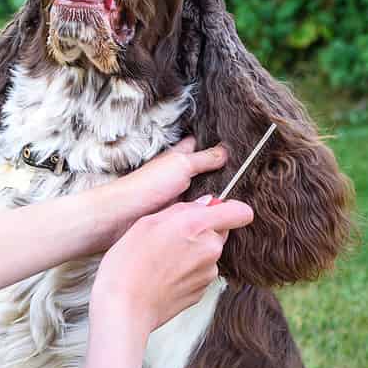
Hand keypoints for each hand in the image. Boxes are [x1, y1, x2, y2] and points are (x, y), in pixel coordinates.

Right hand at [90, 197, 252, 341]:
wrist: (124, 307)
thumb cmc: (129, 264)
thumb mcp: (147, 222)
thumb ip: (182, 209)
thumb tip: (205, 204)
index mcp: (197, 226)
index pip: (240, 212)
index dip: (229, 209)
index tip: (214, 210)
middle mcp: (210, 249)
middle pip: (220, 232)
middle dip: (201, 230)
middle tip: (170, 236)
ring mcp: (208, 273)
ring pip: (208, 253)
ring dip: (193, 251)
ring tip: (162, 258)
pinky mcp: (202, 292)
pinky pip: (200, 273)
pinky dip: (187, 271)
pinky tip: (164, 275)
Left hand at [95, 137, 228, 247]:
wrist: (122, 216)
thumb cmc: (146, 186)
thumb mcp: (181, 165)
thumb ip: (203, 159)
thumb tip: (225, 152)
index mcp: (176, 158)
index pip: (198, 147)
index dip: (214, 147)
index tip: (236, 150)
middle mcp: (176, 177)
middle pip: (203, 174)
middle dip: (219, 178)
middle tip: (245, 182)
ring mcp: (175, 198)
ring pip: (200, 196)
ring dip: (214, 200)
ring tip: (240, 203)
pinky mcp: (174, 218)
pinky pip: (194, 215)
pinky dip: (205, 216)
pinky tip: (219, 220)